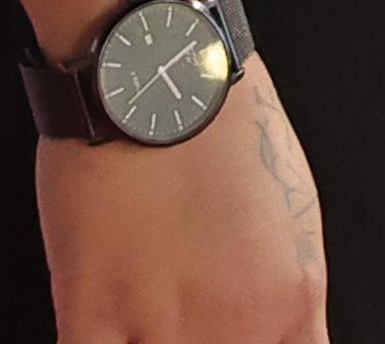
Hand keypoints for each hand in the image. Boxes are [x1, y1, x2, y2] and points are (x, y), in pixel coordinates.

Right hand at [31, 64, 332, 343]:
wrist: (159, 67)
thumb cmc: (224, 123)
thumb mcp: (290, 214)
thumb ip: (279, 291)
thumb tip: (268, 332)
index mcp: (293, 301)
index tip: (225, 336)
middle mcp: (238, 327)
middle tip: (174, 317)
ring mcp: (163, 326)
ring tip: (138, 312)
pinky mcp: (91, 311)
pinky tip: (97, 328)